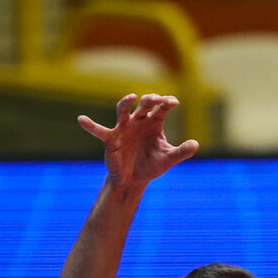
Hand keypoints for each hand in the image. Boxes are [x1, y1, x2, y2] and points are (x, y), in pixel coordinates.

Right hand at [79, 93, 198, 188]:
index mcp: (155, 123)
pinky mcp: (111, 139)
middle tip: (156, 98)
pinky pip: (99, 130)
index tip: (173, 102)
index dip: (167, 103)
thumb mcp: (168, 159)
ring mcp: (124, 128)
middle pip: (144, 105)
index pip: (162, 109)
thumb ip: (181, 152)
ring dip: (127, 103)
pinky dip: (90, 125)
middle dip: (150, 100)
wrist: (134, 179)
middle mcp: (139, 121)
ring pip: (123, 110)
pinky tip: (81, 119)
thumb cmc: (152, 165)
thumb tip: (196, 144)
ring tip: (132, 97)